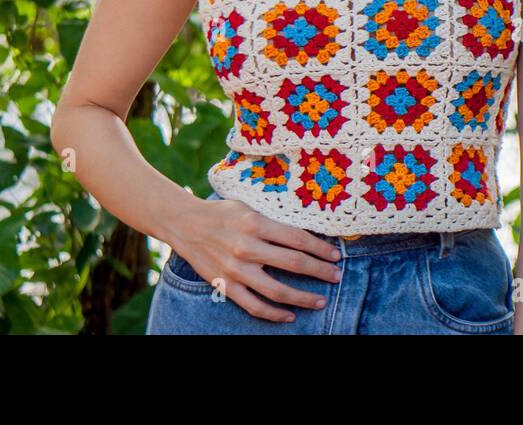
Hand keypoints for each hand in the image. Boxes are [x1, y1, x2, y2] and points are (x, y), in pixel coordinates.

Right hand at [164, 194, 344, 321]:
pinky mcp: (226, 286)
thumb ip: (274, 220)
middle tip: (336, 276)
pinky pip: (254, 306)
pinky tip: (290, 315)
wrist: (185, 225)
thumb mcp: (250, 207)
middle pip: (293, 263)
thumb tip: (307, 233)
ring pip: (277, 290)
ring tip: (321, 301)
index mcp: (255, 224)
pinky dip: (274, 314)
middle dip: (320, 272)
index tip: (335, 256)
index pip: (297, 239)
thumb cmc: (222, 213)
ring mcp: (236, 270)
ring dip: (303, 298)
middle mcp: (247, 248)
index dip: (320, 249)